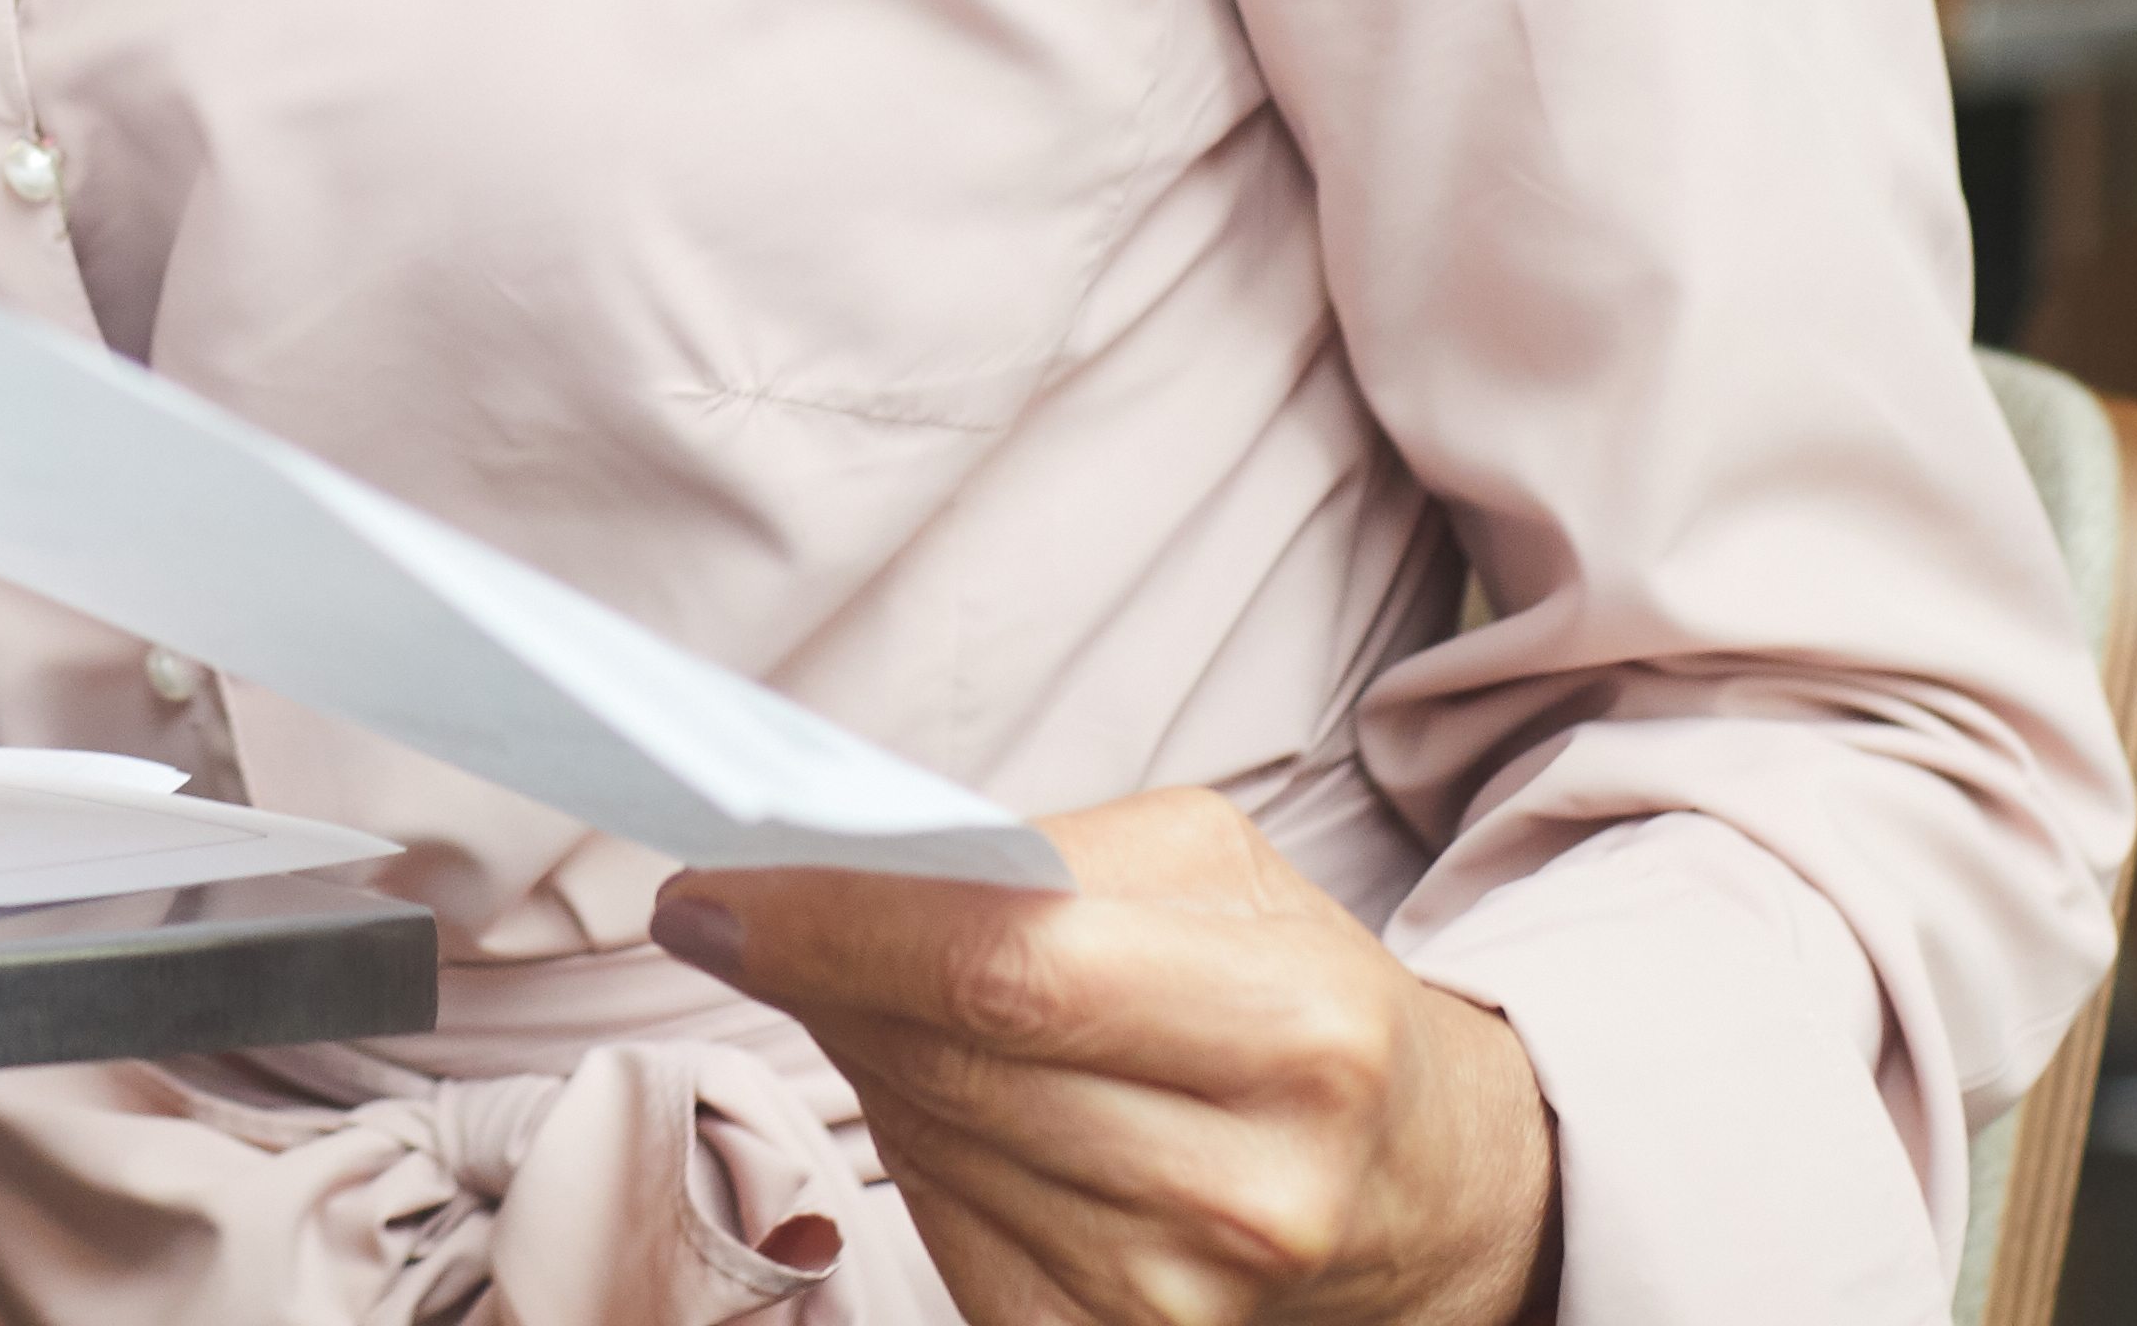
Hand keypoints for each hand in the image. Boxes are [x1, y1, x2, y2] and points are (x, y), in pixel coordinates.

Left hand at [660, 791, 1555, 1325]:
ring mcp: (1179, 1301)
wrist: (1422, 1186)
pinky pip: (949, 1234)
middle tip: (739, 908)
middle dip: (820, 974)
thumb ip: (1038, 856)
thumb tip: (830, 868)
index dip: (834, 926)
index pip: (1001, 970)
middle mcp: (1246, 1189)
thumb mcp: (1217, 871)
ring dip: (865, 1054)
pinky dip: (917, 1146)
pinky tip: (933, 1089)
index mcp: (1293, 1033)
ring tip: (866, 986)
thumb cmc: (1302, 998)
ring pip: (931, 1146)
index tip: (713, 885)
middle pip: (950, 1061)